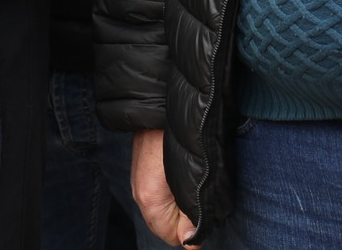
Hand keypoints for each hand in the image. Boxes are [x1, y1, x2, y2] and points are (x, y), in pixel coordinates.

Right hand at [132, 129, 196, 246]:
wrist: (159, 106)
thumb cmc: (177, 140)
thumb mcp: (191, 182)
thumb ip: (191, 215)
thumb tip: (191, 241)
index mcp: (150, 201)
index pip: (172, 237)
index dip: (191, 228)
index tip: (203, 212)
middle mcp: (139, 193)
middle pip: (165, 224)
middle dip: (183, 216)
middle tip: (198, 194)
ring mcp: (137, 180)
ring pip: (162, 207)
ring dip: (178, 201)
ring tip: (192, 180)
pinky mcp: (141, 168)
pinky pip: (157, 192)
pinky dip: (171, 188)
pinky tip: (180, 171)